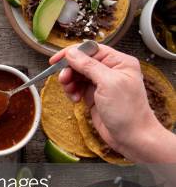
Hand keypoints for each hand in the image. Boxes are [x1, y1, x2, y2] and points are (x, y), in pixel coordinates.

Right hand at [49, 44, 164, 160]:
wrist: (131, 137)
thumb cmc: (127, 110)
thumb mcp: (107, 83)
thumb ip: (88, 66)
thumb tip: (71, 53)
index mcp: (119, 62)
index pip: (91, 50)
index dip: (72, 53)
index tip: (56, 60)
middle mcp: (110, 70)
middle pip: (81, 62)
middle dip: (70, 70)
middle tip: (64, 80)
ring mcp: (101, 84)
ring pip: (77, 75)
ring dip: (70, 82)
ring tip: (71, 92)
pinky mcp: (94, 96)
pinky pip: (77, 88)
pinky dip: (72, 92)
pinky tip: (75, 100)